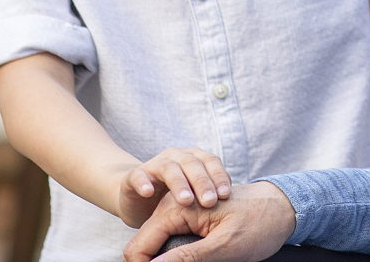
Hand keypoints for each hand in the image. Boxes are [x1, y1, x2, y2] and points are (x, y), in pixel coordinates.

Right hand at [117, 147, 231, 226]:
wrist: (137, 197)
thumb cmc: (173, 200)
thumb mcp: (194, 198)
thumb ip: (210, 198)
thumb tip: (236, 211)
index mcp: (194, 159)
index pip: (211, 161)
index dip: (219, 176)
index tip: (226, 195)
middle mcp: (176, 157)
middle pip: (192, 164)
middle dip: (203, 182)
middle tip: (210, 201)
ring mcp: (155, 165)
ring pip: (169, 167)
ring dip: (179, 183)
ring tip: (186, 201)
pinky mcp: (133, 176)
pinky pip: (137, 175)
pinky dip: (143, 182)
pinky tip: (149, 193)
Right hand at [122, 181, 295, 261]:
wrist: (283, 207)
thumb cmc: (260, 223)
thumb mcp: (224, 246)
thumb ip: (186, 257)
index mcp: (177, 207)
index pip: (138, 246)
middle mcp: (174, 205)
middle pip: (144, 245)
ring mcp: (180, 211)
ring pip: (155, 244)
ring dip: (164, 259)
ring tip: (193, 261)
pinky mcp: (188, 219)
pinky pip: (169, 239)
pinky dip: (174, 254)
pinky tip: (190, 259)